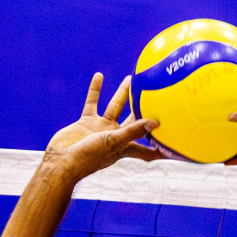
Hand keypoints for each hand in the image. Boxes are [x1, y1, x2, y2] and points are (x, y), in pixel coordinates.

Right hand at [40, 73, 160, 183]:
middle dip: (145, 110)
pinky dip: (95, 89)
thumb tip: (156, 123)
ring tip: (132, 78)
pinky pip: (92, 102)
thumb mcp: (114, 142)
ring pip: (115, 107)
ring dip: (123, 93)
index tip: (175, 145)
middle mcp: (115, 136)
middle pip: (134, 121)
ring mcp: (100, 128)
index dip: (160, 149)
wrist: (61, 161)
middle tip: (157, 97)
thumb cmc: (89, 157)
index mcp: (124, 146)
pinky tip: (99, 76)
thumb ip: (133, 131)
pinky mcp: (86, 121)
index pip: (147, 150)